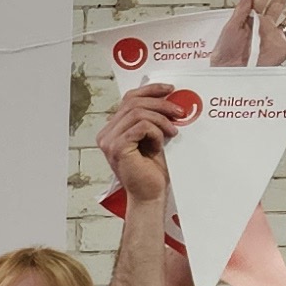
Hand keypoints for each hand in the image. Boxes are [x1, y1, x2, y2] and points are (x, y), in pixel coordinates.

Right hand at [99, 84, 182, 203]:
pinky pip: (141, 127)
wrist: (150, 195)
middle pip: (134, 102)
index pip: (128, 99)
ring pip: (138, 113)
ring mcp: (109, 141)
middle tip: (179, 112)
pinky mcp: (117, 148)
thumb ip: (151, 119)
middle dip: (160, 104)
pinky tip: (159, 146)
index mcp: (112, 130)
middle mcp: (106, 134)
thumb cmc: (152, 171)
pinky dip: (156, 133)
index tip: (169, 90)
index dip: (150, 90)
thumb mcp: (152, 138)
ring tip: (173, 132)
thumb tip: (167, 97)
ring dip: (161, 121)